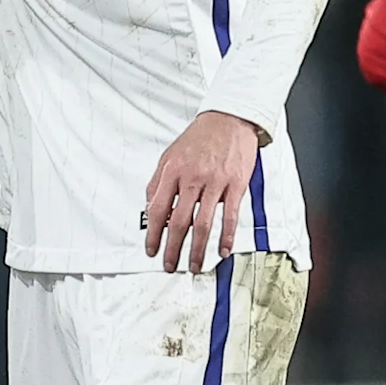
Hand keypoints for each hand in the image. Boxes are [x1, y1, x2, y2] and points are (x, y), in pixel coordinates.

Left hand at [142, 110, 264, 274]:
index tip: (151, 250)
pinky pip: (230, 216)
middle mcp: (192, 178)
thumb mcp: (170, 155)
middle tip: (170, 265)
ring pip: (203, 224)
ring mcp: (215, 182)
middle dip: (172, 249)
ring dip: (197, 250)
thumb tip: (149, 207)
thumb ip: (158, 181)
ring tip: (194, 266)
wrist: (229, 118)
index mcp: (172, 171)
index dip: (153, 234)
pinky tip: (222, 250)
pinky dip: (226, 237)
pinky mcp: (236, 184)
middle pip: (179, 222)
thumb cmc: (199, 137)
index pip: (157, 209)